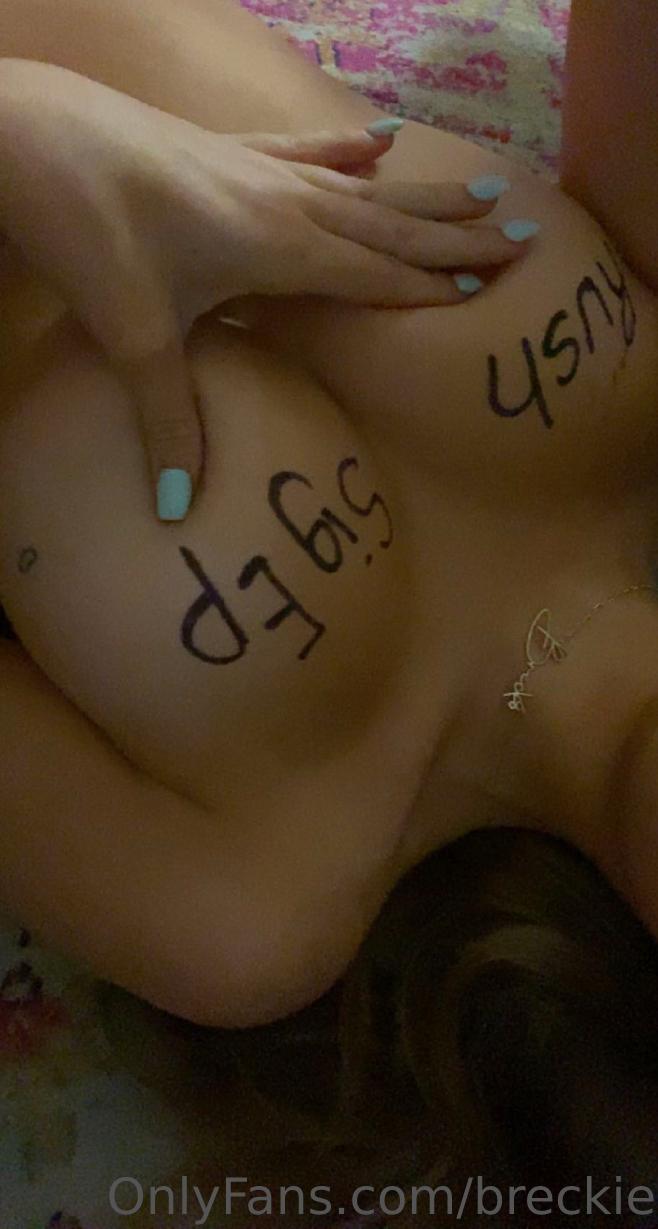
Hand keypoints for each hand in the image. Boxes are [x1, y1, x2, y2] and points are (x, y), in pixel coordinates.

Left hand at [0, 58, 530, 520]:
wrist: (28, 136)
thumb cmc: (88, 230)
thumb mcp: (133, 333)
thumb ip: (168, 420)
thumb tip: (180, 509)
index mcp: (278, 247)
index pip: (375, 273)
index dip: (430, 287)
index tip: (488, 293)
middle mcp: (284, 203)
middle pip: (387, 226)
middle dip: (452, 237)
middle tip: (517, 236)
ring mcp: (257, 169)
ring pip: (360, 185)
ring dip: (419, 194)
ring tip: (477, 190)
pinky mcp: (225, 149)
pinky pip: (306, 151)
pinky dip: (345, 148)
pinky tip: (377, 137)